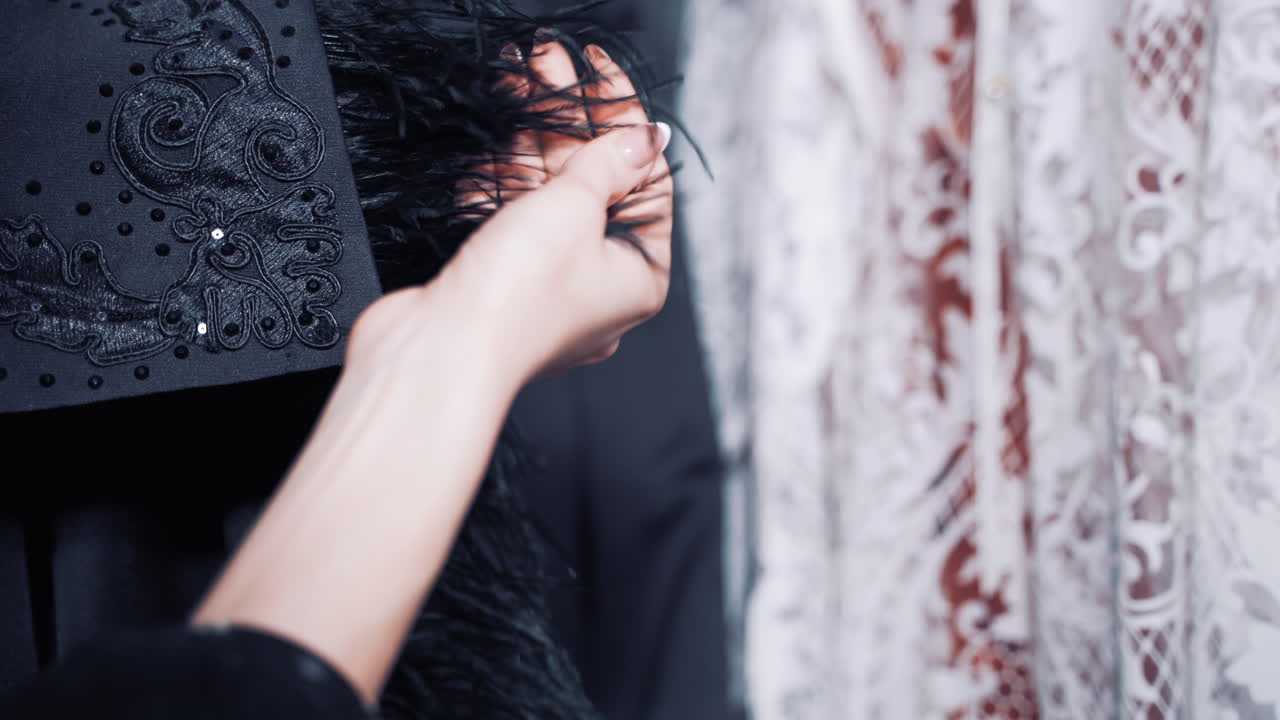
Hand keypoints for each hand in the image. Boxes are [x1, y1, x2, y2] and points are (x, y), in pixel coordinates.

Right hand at [350, 37, 673, 384]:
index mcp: (640, 279)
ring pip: (547, 199)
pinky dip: (501, 181)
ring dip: (531, 138)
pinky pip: (509, 222)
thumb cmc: (516, 299)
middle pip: (594, 186)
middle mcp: (598, 288)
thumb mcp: (576, 208)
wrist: (437, 349)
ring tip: (518, 76)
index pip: (646, 183)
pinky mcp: (499, 285)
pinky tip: (491, 140)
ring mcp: (546, 288)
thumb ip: (609, 162)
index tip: (600, 74)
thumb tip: (646, 136)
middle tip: (548, 62)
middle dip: (568, 120)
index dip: (623, 121)